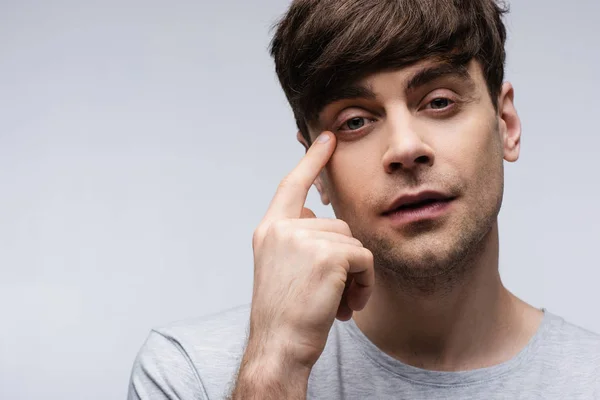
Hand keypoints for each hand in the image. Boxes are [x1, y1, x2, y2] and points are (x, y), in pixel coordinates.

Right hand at [248, 131, 374, 369]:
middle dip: (344, 259)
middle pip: (338, 225)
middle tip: (332, 291)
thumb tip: (321, 217)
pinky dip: (364, 283)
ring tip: (337, 300)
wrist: (279, 346)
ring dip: (355, 274)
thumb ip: (298, 239)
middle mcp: (282, 230)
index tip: (326, 138)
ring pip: (353, 242)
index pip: (292, 185)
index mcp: (270, 230)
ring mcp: (303, 240)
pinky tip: (348, 304)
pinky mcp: (326, 256)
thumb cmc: (285, 313)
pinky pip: (364, 259)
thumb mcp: (282, 268)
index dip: (311, 160)